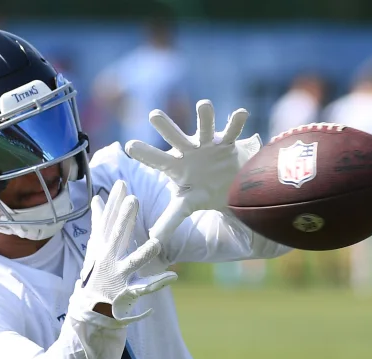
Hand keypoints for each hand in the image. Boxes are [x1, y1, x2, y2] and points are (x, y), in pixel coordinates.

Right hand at [70, 181, 176, 324]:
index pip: (109, 220)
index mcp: (104, 245)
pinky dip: (159, 282)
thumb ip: (100, 221)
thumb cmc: (98, 270)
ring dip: (143, 253)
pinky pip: (146, 287)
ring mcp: (119, 276)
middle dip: (125, 218)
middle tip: (134, 199)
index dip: (116, 202)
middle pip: (118, 235)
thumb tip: (96, 198)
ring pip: (133, 262)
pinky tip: (173, 276)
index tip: (122, 184)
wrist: (92, 307)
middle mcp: (110, 258)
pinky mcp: (128, 292)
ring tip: (156, 242)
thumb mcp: (97, 245)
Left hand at [125, 99, 261, 241]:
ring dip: (205, 117)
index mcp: (176, 166)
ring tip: (204, 105)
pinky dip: (236, 122)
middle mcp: (190, 152)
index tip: (129, 146)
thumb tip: (153, 240)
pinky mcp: (228, 143)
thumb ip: (170, 220)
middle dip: (166, 127)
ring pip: (205, 128)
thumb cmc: (204, 192)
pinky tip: (241, 114)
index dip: (145, 154)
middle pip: (176, 138)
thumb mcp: (186, 205)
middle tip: (154, 116)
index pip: (157, 160)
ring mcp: (209, 145)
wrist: (230, 186)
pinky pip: (233, 131)